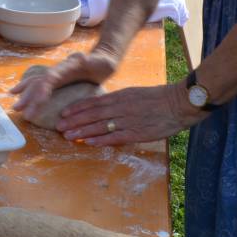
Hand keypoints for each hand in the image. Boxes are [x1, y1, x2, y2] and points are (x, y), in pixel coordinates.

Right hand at [9, 50, 118, 116]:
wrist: (102, 58)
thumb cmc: (101, 63)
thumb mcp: (97, 62)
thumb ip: (88, 61)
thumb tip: (80, 58)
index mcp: (65, 68)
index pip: (49, 80)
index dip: (40, 91)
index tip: (35, 103)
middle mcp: (56, 71)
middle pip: (38, 83)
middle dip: (28, 96)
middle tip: (18, 109)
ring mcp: (54, 75)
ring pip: (35, 83)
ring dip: (25, 95)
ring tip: (15, 105)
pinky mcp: (55, 80)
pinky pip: (38, 84)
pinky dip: (27, 89)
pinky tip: (17, 93)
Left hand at [55, 83, 206, 145]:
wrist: (178, 103)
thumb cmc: (159, 98)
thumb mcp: (135, 94)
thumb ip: (120, 100)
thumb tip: (104, 107)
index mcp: (120, 96)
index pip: (93, 102)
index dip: (77, 108)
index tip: (64, 113)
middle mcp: (120, 107)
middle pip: (91, 114)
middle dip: (73, 120)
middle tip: (58, 126)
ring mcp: (127, 120)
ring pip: (99, 126)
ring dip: (81, 131)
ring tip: (67, 135)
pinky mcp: (136, 133)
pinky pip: (113, 137)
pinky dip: (99, 139)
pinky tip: (86, 142)